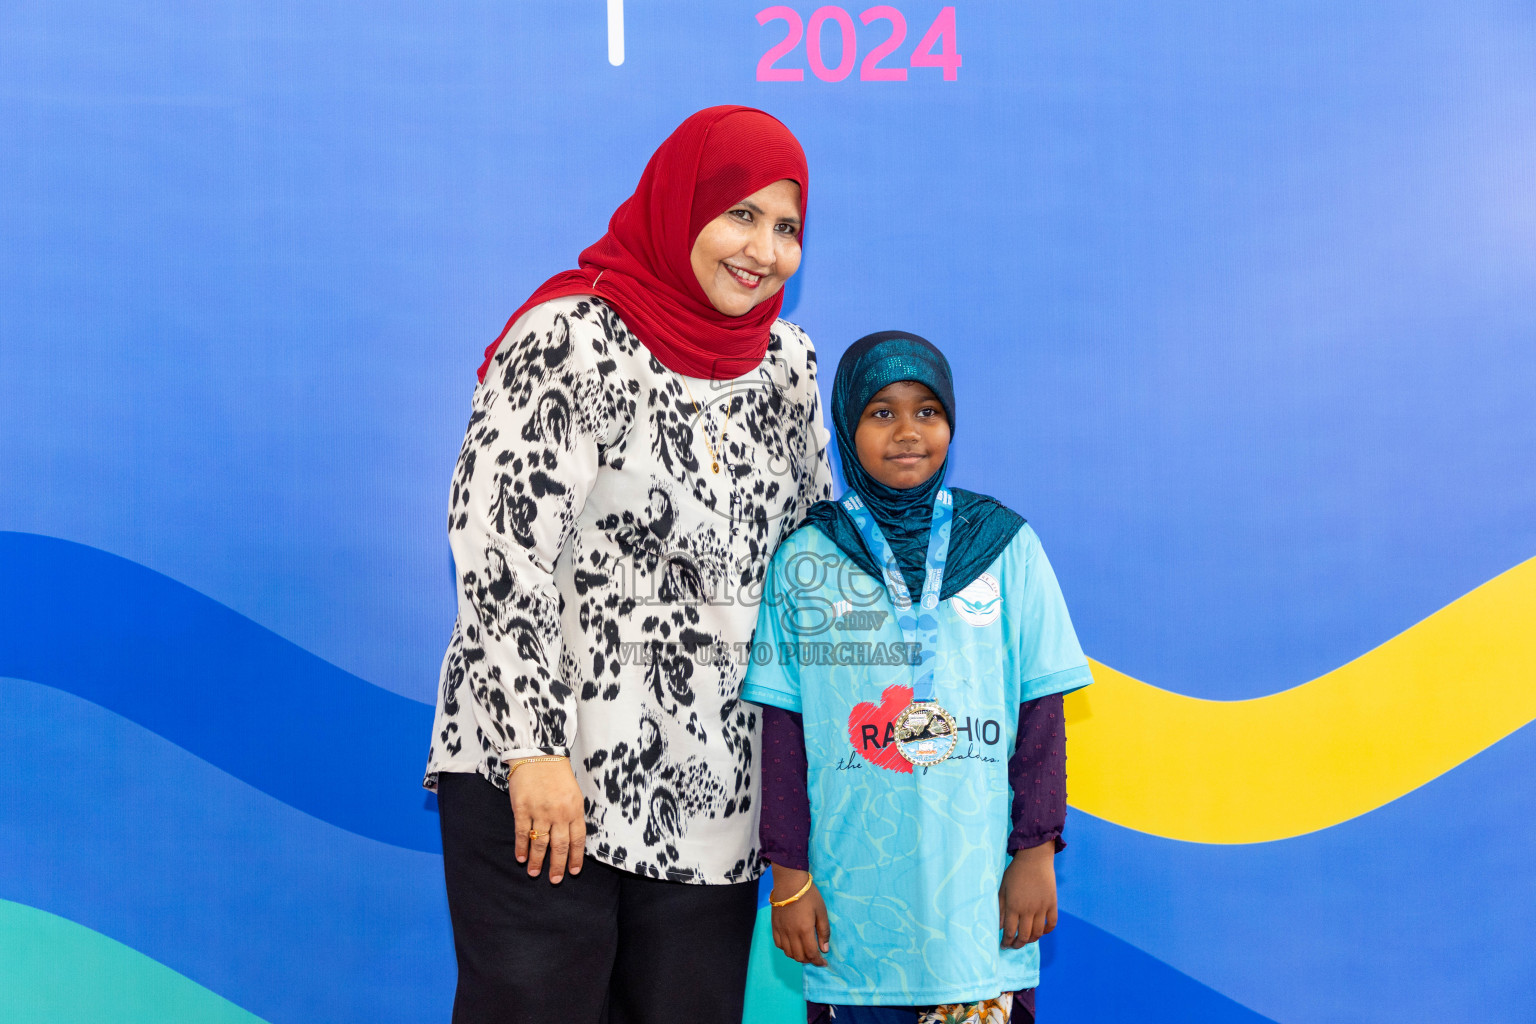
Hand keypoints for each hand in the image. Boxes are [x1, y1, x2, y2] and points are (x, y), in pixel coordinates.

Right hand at [507, 757, 585, 883]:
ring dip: (537, 861)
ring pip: (540, 843)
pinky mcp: (522, 808)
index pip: (577, 840)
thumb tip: (571, 838)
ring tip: (535, 873)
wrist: (538, 754)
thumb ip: (573, 814)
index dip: (575, 858)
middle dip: (557, 866)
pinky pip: (522, 833)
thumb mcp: (574, 793)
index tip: (573, 871)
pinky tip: (520, 857)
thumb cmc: (557, 773)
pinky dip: (521, 847)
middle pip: (559, 846)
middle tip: (554, 880)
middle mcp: (559, 813)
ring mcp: (540, 811)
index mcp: (575, 809)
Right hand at [768, 864, 829, 966]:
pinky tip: (793, 944)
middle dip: (809, 960)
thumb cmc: (809, 895)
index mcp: (804, 930)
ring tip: (805, 952)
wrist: (789, 882)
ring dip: (798, 956)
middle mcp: (791, 934)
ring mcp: (781, 930)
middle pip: (799, 956)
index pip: (811, 954)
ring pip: (788, 953)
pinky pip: (779, 944)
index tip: (824, 963)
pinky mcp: (774, 926)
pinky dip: (786, 949)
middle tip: (815, 956)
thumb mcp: (821, 911)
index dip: (818, 961)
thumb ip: (824, 931)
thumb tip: (825, 949)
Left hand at [999, 841, 1057, 947]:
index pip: (1010, 931)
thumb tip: (999, 926)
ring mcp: (1042, 908)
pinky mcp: (1052, 904)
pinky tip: (1042, 932)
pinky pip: (1052, 923)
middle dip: (1018, 944)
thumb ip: (1000, 908)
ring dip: (1031, 940)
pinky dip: (1047, 931)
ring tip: (1026, 940)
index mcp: (1014, 906)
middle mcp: (1029, 910)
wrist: (1034, 858)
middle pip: (1025, 935)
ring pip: (1038, 933)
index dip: (1007, 941)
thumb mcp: (1003, 888)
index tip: (1003, 945)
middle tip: (1013, 945)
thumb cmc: (1015, 872)